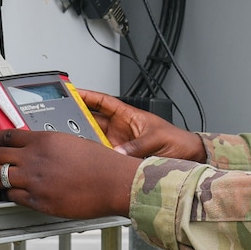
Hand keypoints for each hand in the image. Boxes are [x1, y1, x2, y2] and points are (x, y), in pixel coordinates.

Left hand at [0, 129, 137, 218]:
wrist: (114, 182)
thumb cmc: (101, 163)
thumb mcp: (73, 141)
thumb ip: (49, 144)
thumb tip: (36, 147)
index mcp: (44, 140)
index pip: (5, 135)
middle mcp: (35, 158)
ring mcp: (34, 180)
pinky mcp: (38, 201)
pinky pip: (12, 196)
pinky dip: (8, 194)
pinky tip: (11, 192)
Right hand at [78, 89, 205, 161]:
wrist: (189, 157)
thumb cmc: (178, 141)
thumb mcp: (157, 138)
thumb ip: (137, 145)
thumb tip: (118, 153)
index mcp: (128, 115)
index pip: (102, 102)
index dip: (87, 96)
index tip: (71, 91)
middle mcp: (120, 129)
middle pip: (93, 120)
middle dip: (77, 118)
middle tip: (61, 118)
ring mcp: (119, 143)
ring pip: (94, 139)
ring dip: (84, 139)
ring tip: (70, 140)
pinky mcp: (120, 157)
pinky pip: (102, 155)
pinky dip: (93, 156)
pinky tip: (85, 157)